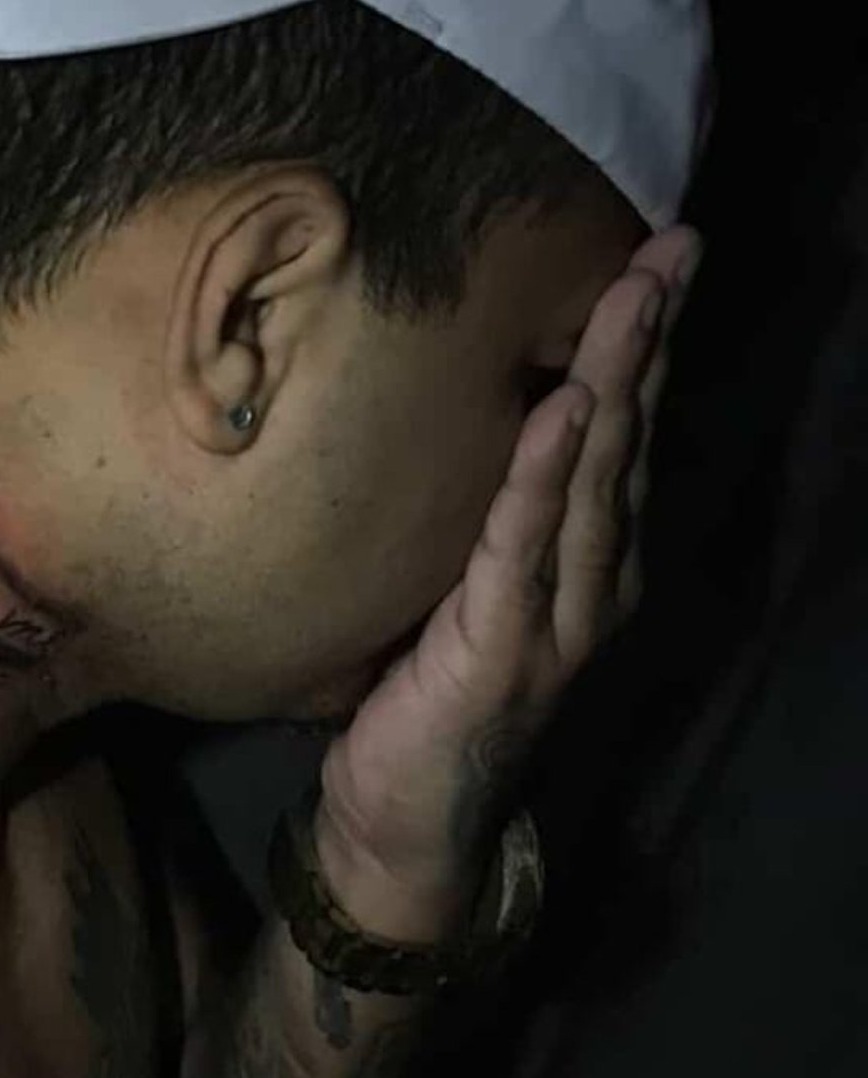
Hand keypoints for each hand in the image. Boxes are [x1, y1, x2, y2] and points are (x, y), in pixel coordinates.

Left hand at [312, 221, 704, 939]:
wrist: (405, 829)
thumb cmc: (422, 701)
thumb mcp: (460, 591)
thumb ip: (487, 523)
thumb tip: (471, 423)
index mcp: (586, 564)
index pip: (620, 433)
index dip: (642, 344)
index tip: (660, 256)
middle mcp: (593, 584)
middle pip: (625, 437)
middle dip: (646, 337)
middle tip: (672, 248)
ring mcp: (558, 619)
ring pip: (594, 477)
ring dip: (614, 379)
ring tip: (631, 296)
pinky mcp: (506, 649)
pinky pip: (524, 544)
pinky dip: (546, 473)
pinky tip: (565, 409)